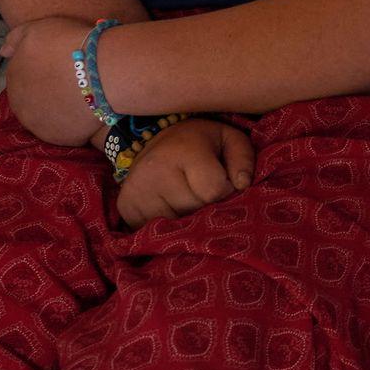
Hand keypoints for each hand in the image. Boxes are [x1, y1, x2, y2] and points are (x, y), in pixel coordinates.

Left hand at [0, 16, 106, 145]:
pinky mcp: (60, 139)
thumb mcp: (38, 29)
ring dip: (58, 109)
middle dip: (47, 91)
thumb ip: (16, 38)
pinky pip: (65, 131)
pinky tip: (88, 111)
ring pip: (46, 117)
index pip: (22, 76)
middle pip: (32, 98)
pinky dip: (73, 123)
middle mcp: (19, 105)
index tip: (62, 64)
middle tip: (72, 81)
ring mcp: (39, 125)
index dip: (42, 69)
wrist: (103, 71)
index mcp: (13, 78)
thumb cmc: (71, 44)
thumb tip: (3, 52)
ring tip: (81, 96)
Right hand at [114, 117, 255, 229]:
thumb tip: (242, 185)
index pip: (214, 190)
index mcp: (184, 151)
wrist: (155, 139)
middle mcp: (154, 172)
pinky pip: (156, 230)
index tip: (221, 179)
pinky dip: (168, 223)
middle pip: (195, 210)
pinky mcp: (125, 207)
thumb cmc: (200, 142)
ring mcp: (136, 191)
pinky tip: (170, 205)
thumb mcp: (229, 139)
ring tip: (185, 196)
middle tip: (201, 188)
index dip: (225, 189)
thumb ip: (243, 159)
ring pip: (176, 225)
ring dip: (187, 217)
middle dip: (206, 205)